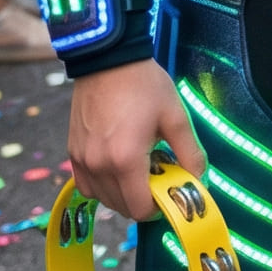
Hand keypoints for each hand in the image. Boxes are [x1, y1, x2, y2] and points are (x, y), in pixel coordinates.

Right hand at [68, 59, 205, 224]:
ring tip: (140, 168)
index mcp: (126, 160)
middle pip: (121, 207)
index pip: (140, 209)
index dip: (159, 207)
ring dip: (123, 194)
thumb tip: (199, 179)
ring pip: (103, 199)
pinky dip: (103, 186)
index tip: (170, 191)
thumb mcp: (176, 116)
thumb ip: (189, 152)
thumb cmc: (145, 86)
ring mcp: (82, 161)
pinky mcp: (73, 153)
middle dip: (143, 200)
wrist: (109, 61)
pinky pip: (87, 185)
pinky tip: (119, 166)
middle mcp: (99, 167)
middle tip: (159, 176)